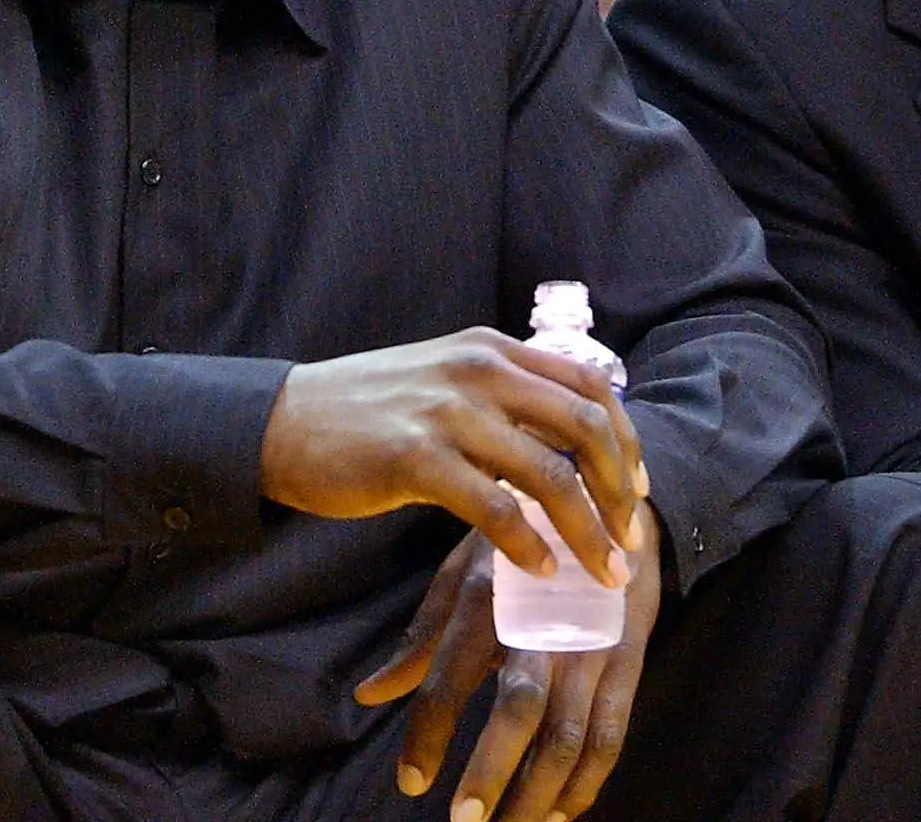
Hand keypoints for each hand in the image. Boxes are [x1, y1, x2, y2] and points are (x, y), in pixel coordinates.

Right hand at [259, 328, 644, 588]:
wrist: (284, 421)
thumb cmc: (368, 412)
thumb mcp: (444, 382)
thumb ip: (501, 400)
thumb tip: (562, 447)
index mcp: (493, 350)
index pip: (589, 385)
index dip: (626, 439)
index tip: (636, 488)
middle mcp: (479, 369)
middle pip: (584, 425)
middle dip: (619, 489)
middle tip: (628, 539)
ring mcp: (448, 411)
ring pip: (548, 472)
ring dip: (587, 529)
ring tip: (600, 570)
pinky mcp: (415, 456)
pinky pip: (494, 507)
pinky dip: (527, 545)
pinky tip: (538, 569)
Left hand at [355, 503, 662, 821]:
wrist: (607, 499)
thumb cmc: (520, 544)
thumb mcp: (465, 573)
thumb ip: (422, 638)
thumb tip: (368, 695)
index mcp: (490, 598)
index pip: (452, 676)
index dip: (430, 734)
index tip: (411, 784)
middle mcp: (542, 623)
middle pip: (520, 710)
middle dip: (491, 772)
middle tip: (463, 821)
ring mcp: (591, 642)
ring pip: (569, 734)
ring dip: (538, 793)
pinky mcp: (628, 658)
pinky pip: (611, 734)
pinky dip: (586, 782)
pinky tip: (559, 813)